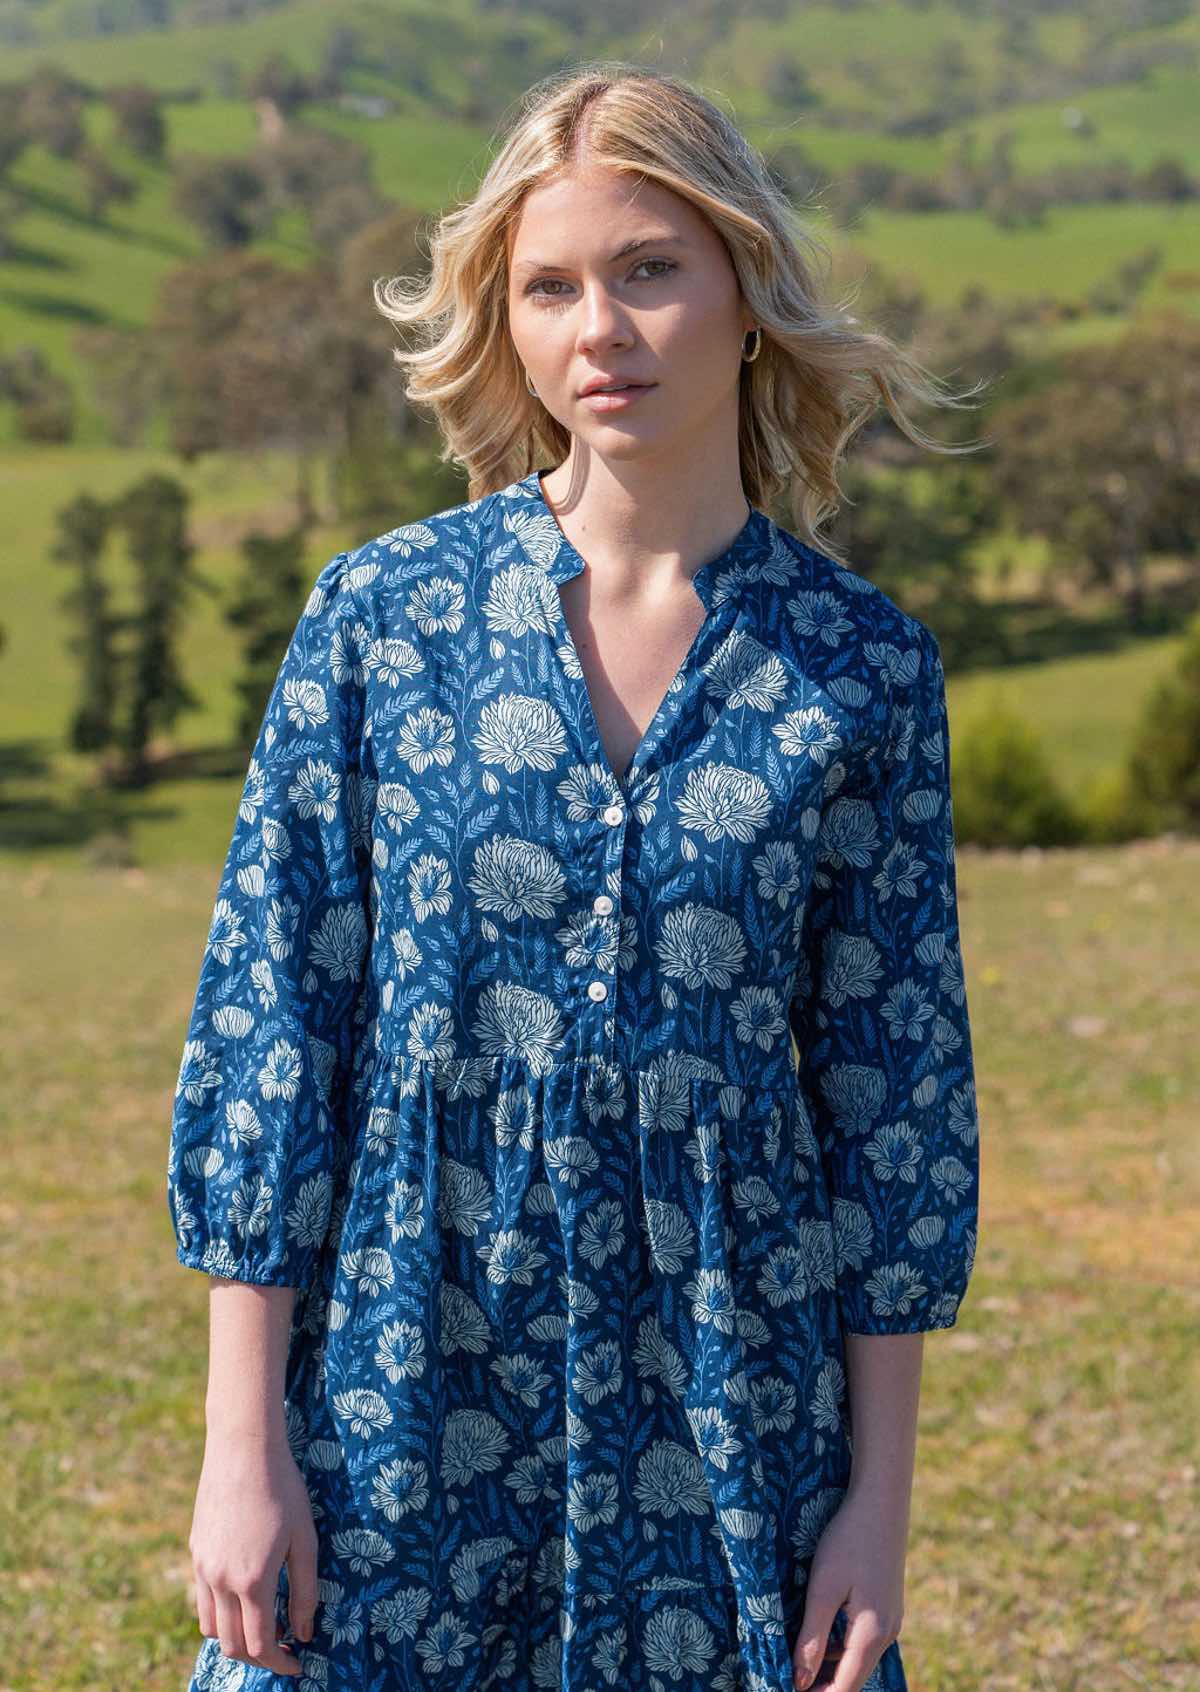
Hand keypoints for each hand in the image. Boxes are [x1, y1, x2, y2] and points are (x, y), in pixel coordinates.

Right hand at [188, 1431, 318, 1677]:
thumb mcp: (304, 1539)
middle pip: (233, 1644)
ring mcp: (203, 1567)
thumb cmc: (282, 1489)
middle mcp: (221, 1581)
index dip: (280, 1662)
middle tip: (284, 1649)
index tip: (297, 1664)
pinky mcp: (195, 1552)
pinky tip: (244, 1597)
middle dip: (259, 1656)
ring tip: (263, 1626)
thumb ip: (305, 1590)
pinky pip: (203, 1599)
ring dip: (235, 1638)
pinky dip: (220, 1613)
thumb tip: (305, 1632)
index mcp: (252, 1581)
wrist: (243, 1448)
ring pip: (211, 1627)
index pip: (261, 1644)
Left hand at [791, 1486, 906, 1690]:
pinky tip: (818, 1637)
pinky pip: (863, 1641)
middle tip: (787, 1679)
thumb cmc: (848, 1539)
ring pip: (857, 1661)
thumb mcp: (823, 1587)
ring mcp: (891, 1620)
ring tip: (796, 1663)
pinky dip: (840, 1649)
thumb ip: (811, 1637)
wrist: (881, 1501)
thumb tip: (799, 1681)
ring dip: (829, 1668)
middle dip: (821, 1686)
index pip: (844, 1688)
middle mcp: (888, 1634)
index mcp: (873, 1634)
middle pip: (852, 1678)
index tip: (785, 1689)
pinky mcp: (887, 1607)